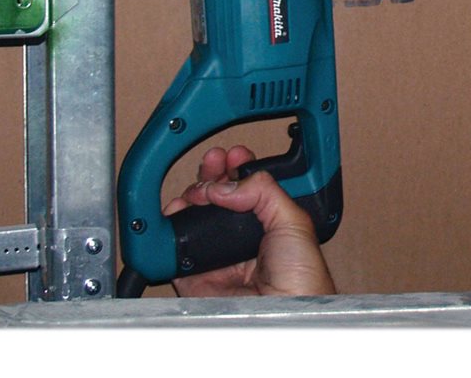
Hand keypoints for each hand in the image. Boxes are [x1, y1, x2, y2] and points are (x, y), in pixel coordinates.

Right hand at [163, 145, 335, 296]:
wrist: (284, 315)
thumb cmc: (302, 281)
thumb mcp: (293, 221)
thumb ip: (264, 191)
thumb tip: (228, 184)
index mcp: (267, 224)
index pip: (245, 189)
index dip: (236, 169)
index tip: (232, 156)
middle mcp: (240, 238)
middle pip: (215, 198)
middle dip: (211, 176)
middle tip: (212, 165)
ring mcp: (217, 256)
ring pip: (193, 217)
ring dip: (190, 196)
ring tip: (197, 190)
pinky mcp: (195, 275)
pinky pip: (173, 249)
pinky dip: (168, 229)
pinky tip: (178, 211)